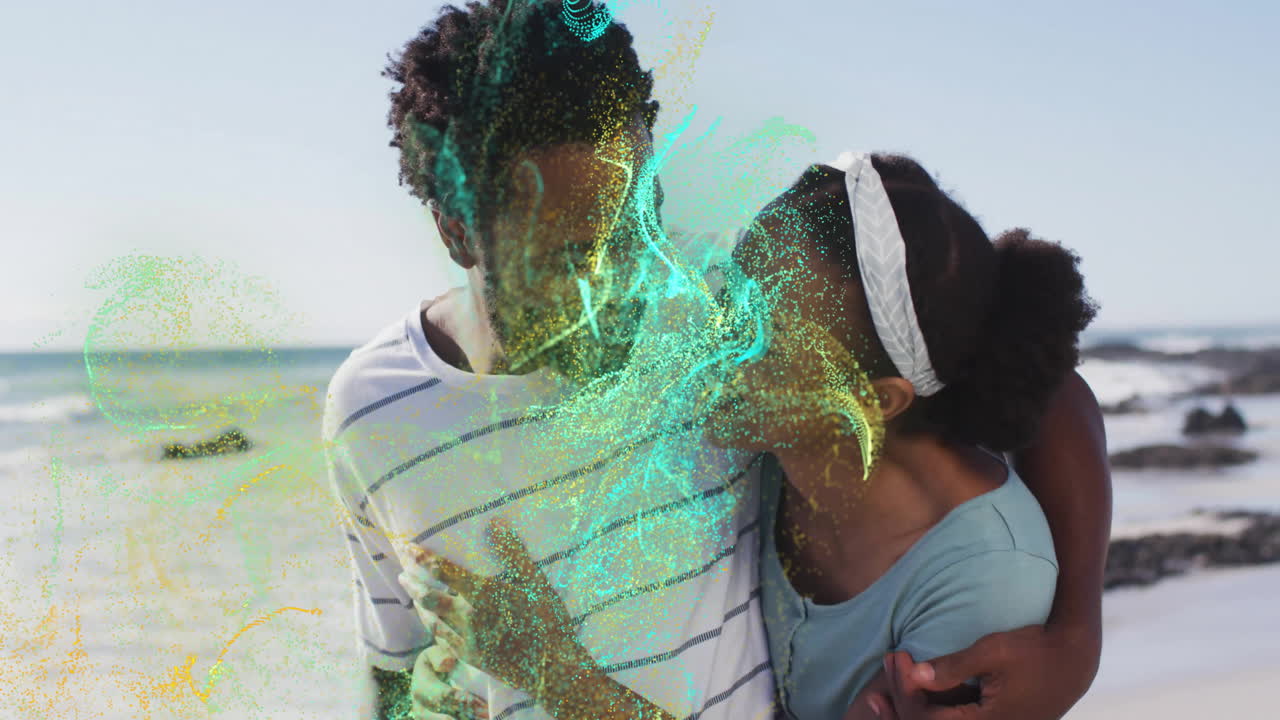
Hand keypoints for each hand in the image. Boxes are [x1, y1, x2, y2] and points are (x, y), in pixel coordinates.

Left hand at [399, 520, 598, 708]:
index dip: (424, 559)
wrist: (551, 668)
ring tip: (412, 598)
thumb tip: (495, 523)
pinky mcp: (472, 658)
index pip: (445, 572)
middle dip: (413, 585)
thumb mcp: (534, 581)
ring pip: (433, 621)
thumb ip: (513, 552)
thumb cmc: (546, 620)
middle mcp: (468, 616)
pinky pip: (444, 642)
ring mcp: (468, 640)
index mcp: (482, 594)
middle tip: (401, 574)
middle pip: (430, 598)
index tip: (408, 549)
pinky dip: (434, 630)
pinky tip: (433, 627)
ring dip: (420, 607)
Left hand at [866, 625, 1097, 719]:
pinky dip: (932, 707)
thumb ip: (954, 666)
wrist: (1074, 658)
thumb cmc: (1036, 649)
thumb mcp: (994, 651)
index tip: (897, 658)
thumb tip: (915, 675)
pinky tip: (916, 688)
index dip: (906, 693)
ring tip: (885, 682)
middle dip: (901, 704)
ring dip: (913, 705)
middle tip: (881, 673)